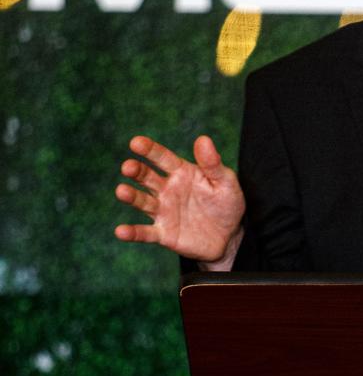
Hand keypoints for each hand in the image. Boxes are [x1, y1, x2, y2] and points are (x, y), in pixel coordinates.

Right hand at [115, 135, 244, 268]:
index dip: (150, 150)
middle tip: (128, 167)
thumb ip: (213, 164)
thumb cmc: (226, 204)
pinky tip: (121, 231)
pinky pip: (146, 233)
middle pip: (147, 177)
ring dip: (131, 196)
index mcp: (181, 172)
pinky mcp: (163, 233)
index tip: (136, 142)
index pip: (163, 158)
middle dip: (136, 171)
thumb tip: (203, 139)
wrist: (229, 236)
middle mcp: (167, 189)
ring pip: (143, 202)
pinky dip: (133, 232)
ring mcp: (163, 211)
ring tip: (121, 191)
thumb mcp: (226, 182)